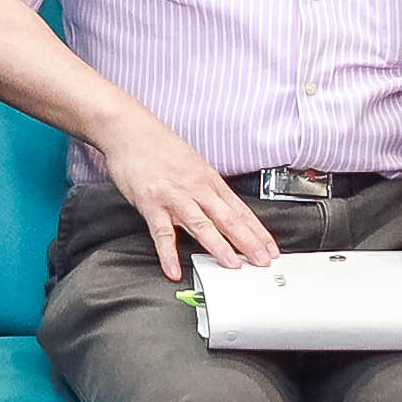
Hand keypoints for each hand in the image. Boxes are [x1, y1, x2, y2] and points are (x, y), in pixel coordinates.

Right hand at [92, 111, 277, 281]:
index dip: (257, 231)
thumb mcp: (193, 164)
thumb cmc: (160, 147)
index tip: (270, 248)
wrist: (130, 131)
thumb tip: (224, 209)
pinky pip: (161, 232)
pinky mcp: (151, 203)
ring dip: (218, 246)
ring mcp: (174, 196)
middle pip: (227, 218)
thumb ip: (207, 188)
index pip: (239, 210)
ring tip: (231, 265)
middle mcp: (196, 188)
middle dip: (247, 241)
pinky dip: (168, 253)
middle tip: (262, 260)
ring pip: (200, 224)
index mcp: (209, 180)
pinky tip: (174, 270)